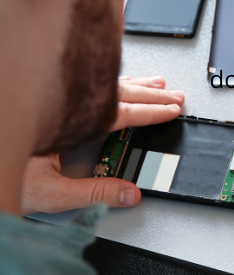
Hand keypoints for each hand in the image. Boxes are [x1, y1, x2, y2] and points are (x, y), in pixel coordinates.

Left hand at [22, 76, 184, 213]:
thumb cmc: (4, 167)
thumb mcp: (50, 191)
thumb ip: (92, 192)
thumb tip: (130, 194)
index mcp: (72, 123)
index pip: (121, 114)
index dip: (151, 112)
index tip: (172, 109)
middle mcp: (70, 105)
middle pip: (121, 93)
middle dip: (153, 95)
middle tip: (176, 95)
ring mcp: (64, 99)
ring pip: (110, 84)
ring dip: (139, 84)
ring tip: (160, 81)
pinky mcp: (58, 99)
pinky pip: (96, 83)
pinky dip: (118, 81)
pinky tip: (125, 80)